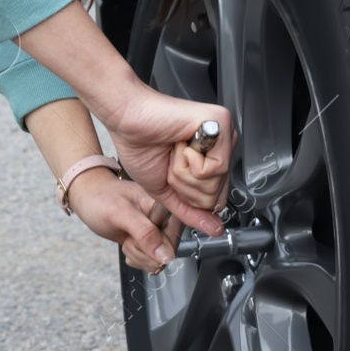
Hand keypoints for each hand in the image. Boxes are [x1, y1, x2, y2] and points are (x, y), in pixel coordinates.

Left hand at [65, 168, 185, 273]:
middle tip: (129, 234)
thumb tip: (166, 255)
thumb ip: (145, 233)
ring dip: (137, 254)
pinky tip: (127, 240)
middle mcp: (166, 218)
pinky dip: (135, 256)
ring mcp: (159, 230)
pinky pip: (150, 262)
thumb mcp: (120, 213)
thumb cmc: (101, 198)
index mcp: (165, 205)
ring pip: (158, 261)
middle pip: (168, 252)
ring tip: (127, 235)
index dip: (156, 245)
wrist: (90, 198)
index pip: (175, 238)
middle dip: (143, 250)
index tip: (138, 236)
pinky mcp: (152, 241)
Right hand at [107, 85, 235, 237]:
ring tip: (174, 151)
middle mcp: (222, 145)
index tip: (173, 174)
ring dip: (184, 174)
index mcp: (213, 158)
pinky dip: (188, 163)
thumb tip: (214, 229)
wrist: (126, 120)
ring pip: (216, 183)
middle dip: (185, 187)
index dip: (189, 197)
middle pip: (217, 195)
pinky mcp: (220, 122)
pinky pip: (215, 167)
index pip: (217, 200)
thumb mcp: (168, 190)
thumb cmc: (141, 146)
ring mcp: (224, 132)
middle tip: (171, 161)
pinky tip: (179, 144)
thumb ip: (192, 211)